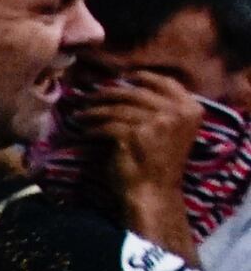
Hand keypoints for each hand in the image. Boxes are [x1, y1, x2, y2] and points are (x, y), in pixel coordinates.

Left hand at [79, 66, 209, 252]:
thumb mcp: (172, 131)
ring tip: (80, 113)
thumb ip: (162, 109)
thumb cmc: (160, 165)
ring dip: (94, 109)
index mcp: (191, 109)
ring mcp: (156, 122)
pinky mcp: (134, 134)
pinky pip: (106, 124)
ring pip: (117, 107)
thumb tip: (130, 87)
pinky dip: (91, 126)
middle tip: (88, 96)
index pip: (165, 82)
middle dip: (108, 93)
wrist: (154, 193)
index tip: (123, 77)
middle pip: (136, 93)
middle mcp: (177, 112)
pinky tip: (83, 130)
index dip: (142, 77)